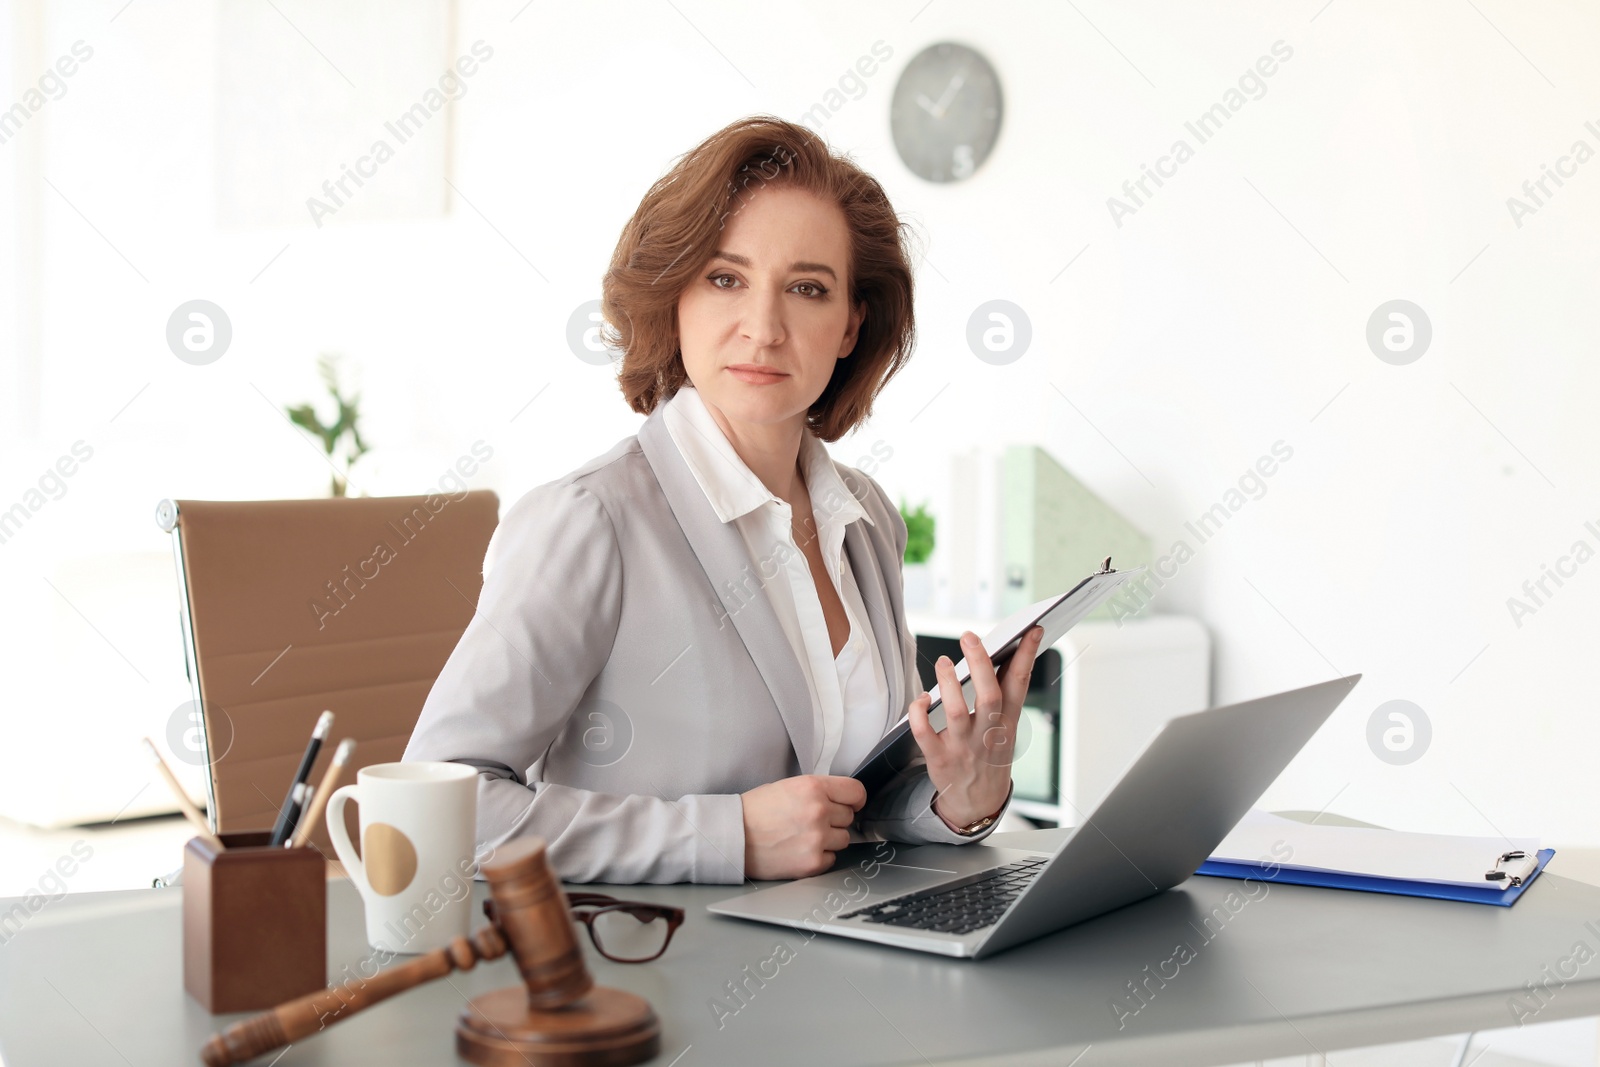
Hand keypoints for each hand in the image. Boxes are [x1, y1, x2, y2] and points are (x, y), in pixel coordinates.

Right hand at [741, 775, 865, 879]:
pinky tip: (800, 850)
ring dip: (829, 839)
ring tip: (803, 836)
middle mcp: (818, 811)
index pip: (856, 791)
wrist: (733, 836)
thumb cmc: (755, 811)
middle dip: (834, 819)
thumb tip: (843, 800)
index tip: (851, 804)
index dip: (854, 799)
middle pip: (849, 817)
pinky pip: (832, 859)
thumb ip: (818, 791)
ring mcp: (817, 839)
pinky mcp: (813, 863)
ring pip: (844, 839)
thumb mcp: (788, 786)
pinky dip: (820, 856)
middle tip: (810, 821)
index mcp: (813, 787)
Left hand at [908, 625, 1044, 830]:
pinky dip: (919, 712)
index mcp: (1007, 722)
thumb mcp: (1005, 727)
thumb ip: (1002, 694)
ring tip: (943, 662)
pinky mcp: (939, 758)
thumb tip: (996, 652)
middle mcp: (987, 734)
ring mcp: (963, 747)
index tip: (1032, 630)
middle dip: (981, 664)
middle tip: (970, 636)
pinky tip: (922, 699)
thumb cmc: (989, 755)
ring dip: (948, 683)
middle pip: (989, 696)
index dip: (1027, 656)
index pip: (1020, 685)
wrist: (978, 802)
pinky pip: (924, 733)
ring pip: (956, 712)